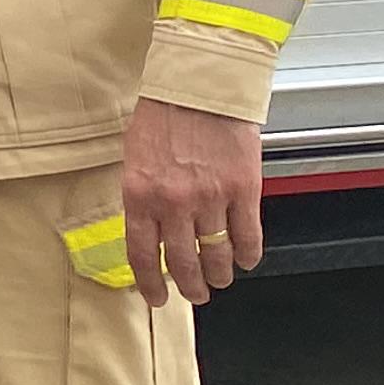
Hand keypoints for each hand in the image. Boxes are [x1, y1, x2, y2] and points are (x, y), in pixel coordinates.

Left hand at [121, 97, 261, 305]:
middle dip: (191, 286)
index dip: (151, 283)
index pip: (143, 254)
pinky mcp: (244, 190)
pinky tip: (246, 260)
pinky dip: (248, 254)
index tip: (158, 297)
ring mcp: (211, 199)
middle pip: (183, 263)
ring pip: (217, 255)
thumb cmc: (163, 114)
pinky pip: (248, 236)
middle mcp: (174, 203)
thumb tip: (151, 231)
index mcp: (140, 195)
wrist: (200, 87)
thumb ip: (142, 196)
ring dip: (220, 274)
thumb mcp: (135, 157)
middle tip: (196, 294)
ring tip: (220, 279)